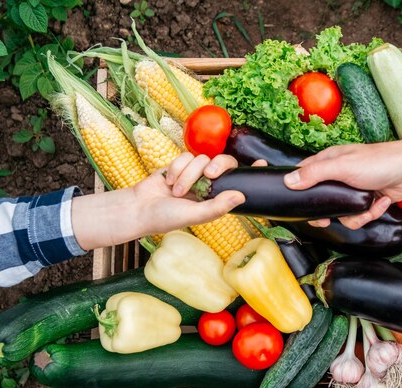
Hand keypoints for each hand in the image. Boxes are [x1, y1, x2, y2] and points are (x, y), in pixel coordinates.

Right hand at [72, 153, 242, 249]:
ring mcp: (194, 173)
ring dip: (188, 174)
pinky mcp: (180, 164)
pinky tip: (168, 181)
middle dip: (216, 166)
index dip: (251, 171)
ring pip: (202, 159)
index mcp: (216, 197)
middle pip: (223, 162)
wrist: (139, 207)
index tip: (263, 164)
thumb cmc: (167, 217)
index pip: (238, 181)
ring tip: (176, 191)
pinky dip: (177, 168)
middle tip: (207, 176)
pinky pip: (186, 155)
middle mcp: (208, 184)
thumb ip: (218, 206)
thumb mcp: (195, 215)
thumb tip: (241, 196)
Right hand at [283, 125, 401, 228]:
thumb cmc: (380, 161)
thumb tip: (289, 181)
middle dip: (328, 213)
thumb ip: (315, 174)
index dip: (299, 190)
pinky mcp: (369, 200)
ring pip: (342, 213)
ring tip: (368, 205)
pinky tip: (381, 201)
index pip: (305, 175)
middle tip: (328, 219)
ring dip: (355, 215)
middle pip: (323, 201)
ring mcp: (355, 189)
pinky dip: (372, 212)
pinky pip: (360, 216)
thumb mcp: (343, 167)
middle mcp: (340, 175)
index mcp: (330, 162)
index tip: (299, 205)